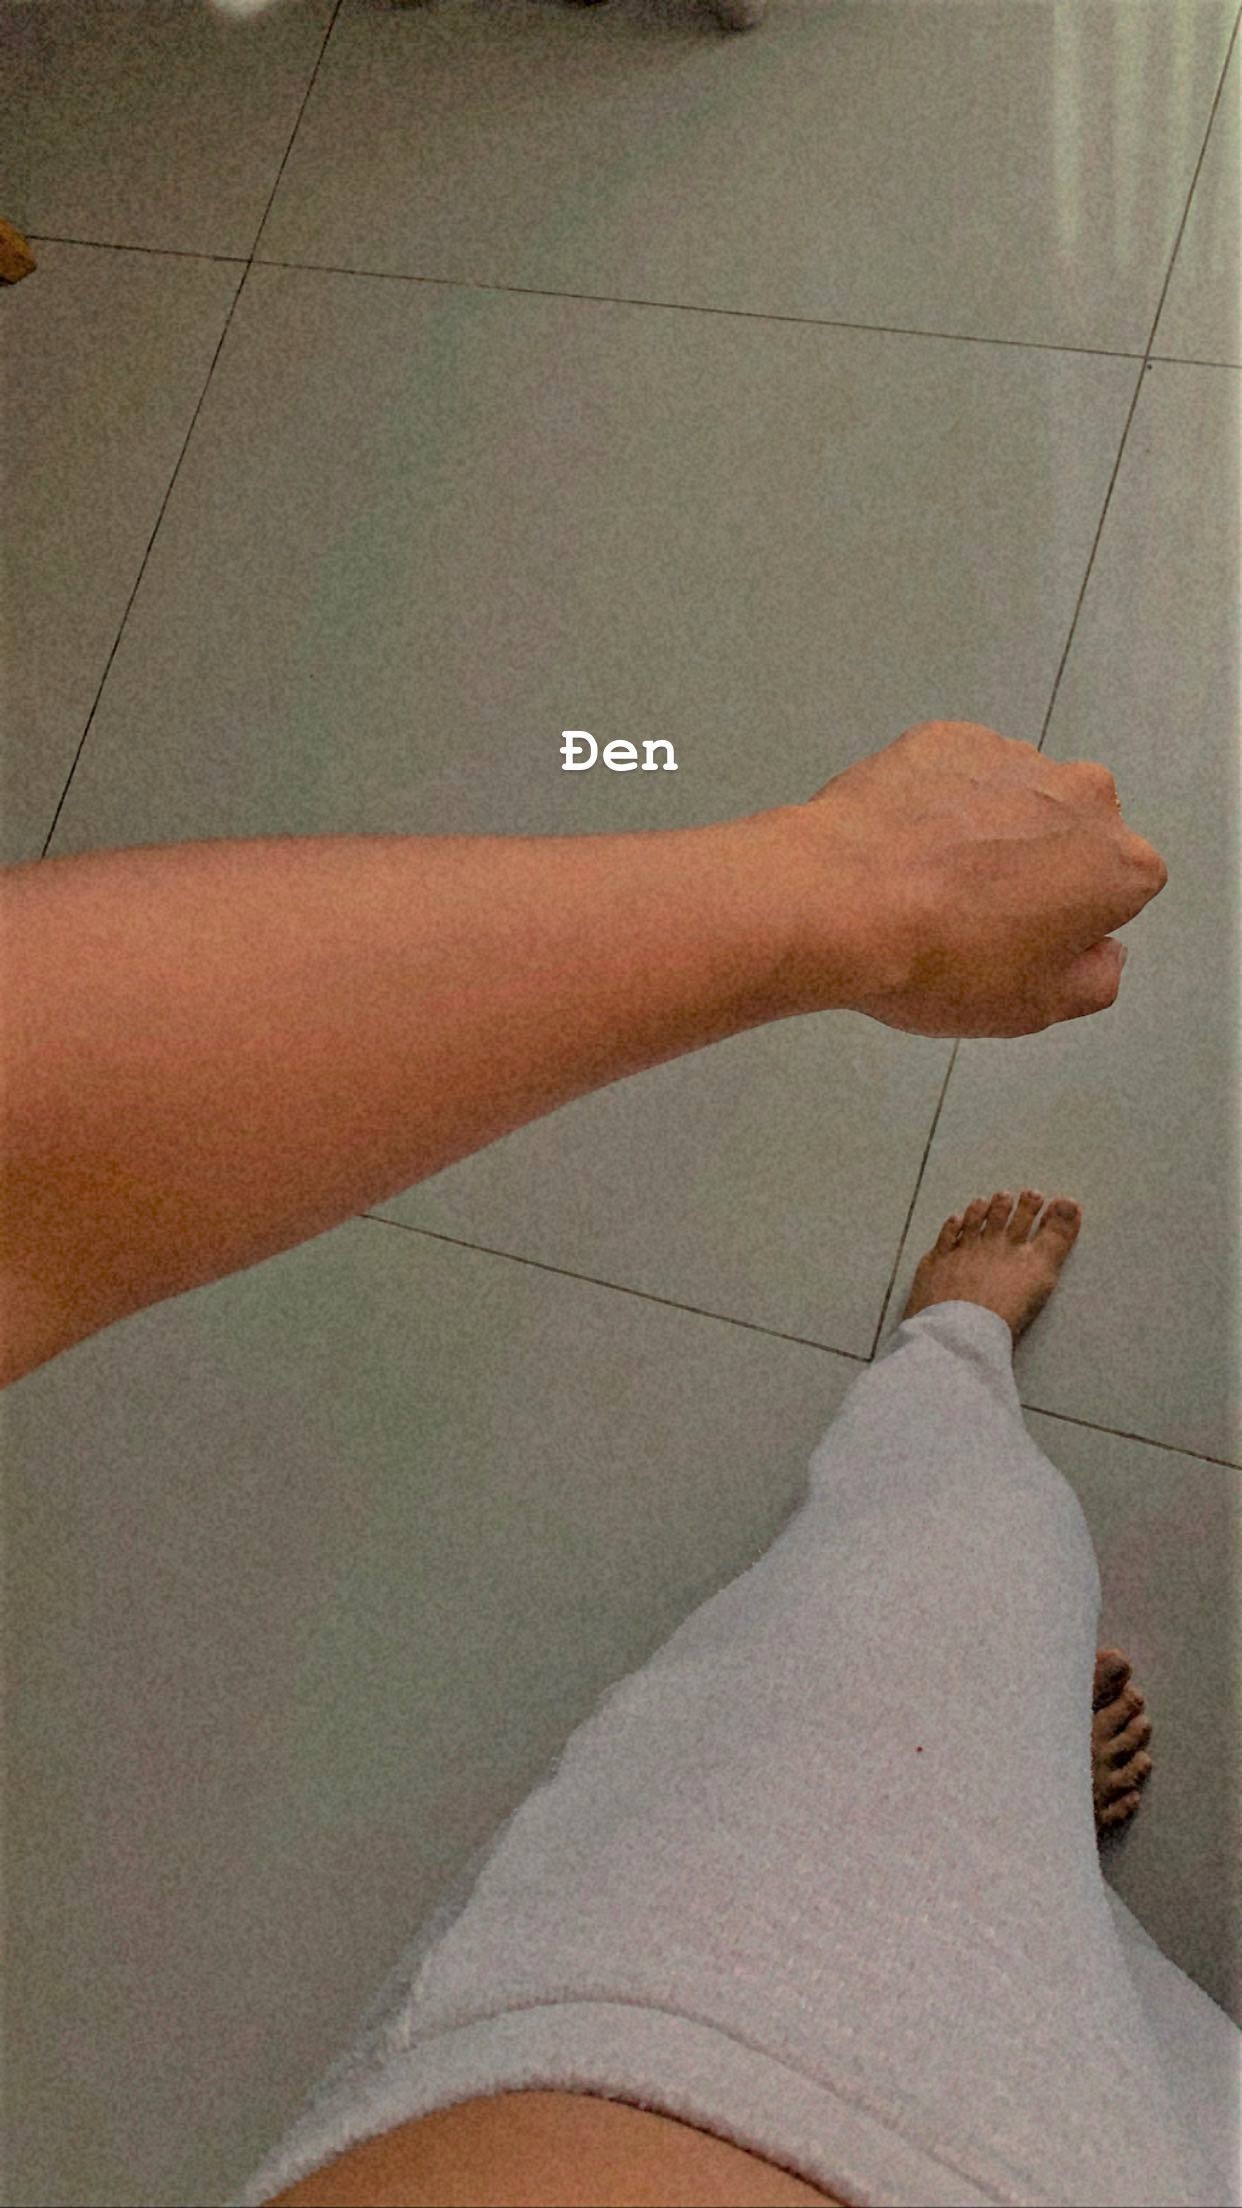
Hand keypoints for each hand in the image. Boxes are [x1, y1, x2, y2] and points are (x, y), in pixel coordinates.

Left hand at [771, 719, 1168, 1037]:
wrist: (840, 900)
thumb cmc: (941, 959)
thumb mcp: (1036, 1007)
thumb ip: (1095, 979)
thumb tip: (1103, 954)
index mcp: (1119, 864)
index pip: (1122, 890)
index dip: (1075, 920)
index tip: (1029, 941)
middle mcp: (1082, 794)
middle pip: (1074, 835)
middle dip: (1040, 866)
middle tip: (978, 915)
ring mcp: (1013, 757)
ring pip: (1016, 799)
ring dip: (989, 832)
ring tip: (930, 882)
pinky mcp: (949, 739)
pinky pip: (957, 774)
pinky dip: (939, 802)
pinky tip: (903, 846)